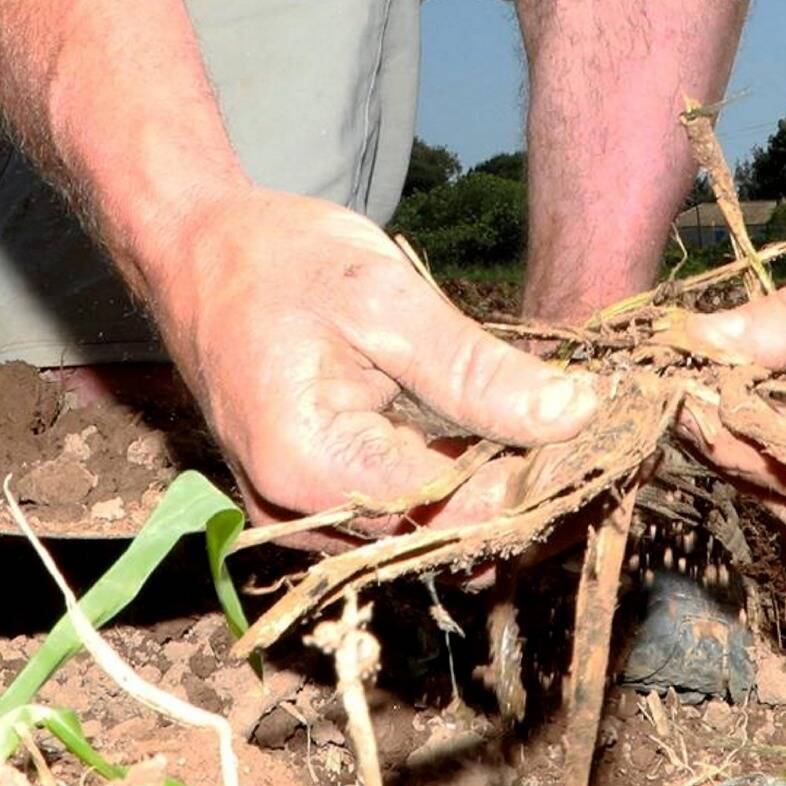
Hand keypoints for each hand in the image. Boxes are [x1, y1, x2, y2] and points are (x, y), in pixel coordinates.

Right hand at [149, 187, 597, 536]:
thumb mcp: (387, 300)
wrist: (192, 251)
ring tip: (548, 437)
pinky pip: (392, 516)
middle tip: (584, 435)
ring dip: (487, 494)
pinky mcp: (304, 506)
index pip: (455, 510)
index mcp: (311, 468)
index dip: (533, 483)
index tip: (594, 438)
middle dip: (517, 492)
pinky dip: (447, 487)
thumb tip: (575, 415)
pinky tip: (495, 446)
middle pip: (439, 533)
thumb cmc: (277, 262)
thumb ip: (478, 371)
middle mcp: (295, 515)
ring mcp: (295, 518)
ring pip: (421, 532)